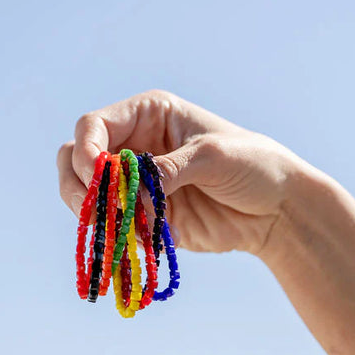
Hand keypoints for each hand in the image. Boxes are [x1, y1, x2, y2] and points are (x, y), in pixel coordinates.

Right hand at [57, 90, 305, 255]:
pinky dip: (115, 235)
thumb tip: (131, 190)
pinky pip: (113, 226)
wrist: (277, 208)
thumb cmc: (253, 164)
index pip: (94, 126)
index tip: (95, 176)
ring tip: (118, 227)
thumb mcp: (213, 156)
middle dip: (78, 184)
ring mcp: (135, 183)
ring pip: (87, 195)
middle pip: (77, 159)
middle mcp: (134, 145)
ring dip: (93, 213)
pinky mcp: (144, 216)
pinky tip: (140, 240)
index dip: (85, 150)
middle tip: (94, 209)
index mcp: (148, 115)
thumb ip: (169, 169)